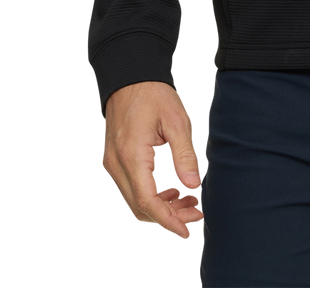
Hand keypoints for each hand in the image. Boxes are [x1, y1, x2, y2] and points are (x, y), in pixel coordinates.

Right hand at [100, 80, 203, 241]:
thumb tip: (193, 187)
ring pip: (134, 201)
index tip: (187, 233)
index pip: (148, 202)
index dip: (168, 221)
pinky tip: (173, 191)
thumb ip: (185, 155)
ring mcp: (111, 165)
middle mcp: (115, 166)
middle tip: (197, 213)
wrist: (130, 76)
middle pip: (140, 207)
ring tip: (191, 203)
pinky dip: (152, 196)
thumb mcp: (177, 121)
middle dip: (169, 217)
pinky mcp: (113, 162)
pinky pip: (130, 189)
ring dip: (161, 208)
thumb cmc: (154, 95)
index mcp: (131, 156)